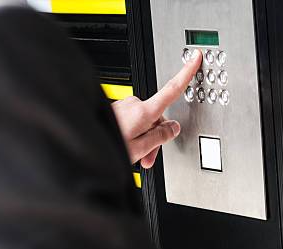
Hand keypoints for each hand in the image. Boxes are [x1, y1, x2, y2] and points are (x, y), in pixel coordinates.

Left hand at [112, 49, 201, 167]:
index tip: (194, 58)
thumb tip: (173, 128)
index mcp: (144, 111)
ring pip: (145, 123)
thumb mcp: (141, 148)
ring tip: (136, 155)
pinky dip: (134, 136)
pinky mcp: (117, 111)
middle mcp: (134, 104)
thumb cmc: (109, 145)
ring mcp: (124, 107)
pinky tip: (127, 147)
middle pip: (158, 118)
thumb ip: (161, 136)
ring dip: (144, 139)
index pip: (172, 89)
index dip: (186, 73)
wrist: (88, 144)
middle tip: (149, 156)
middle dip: (157, 137)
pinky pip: (133, 123)